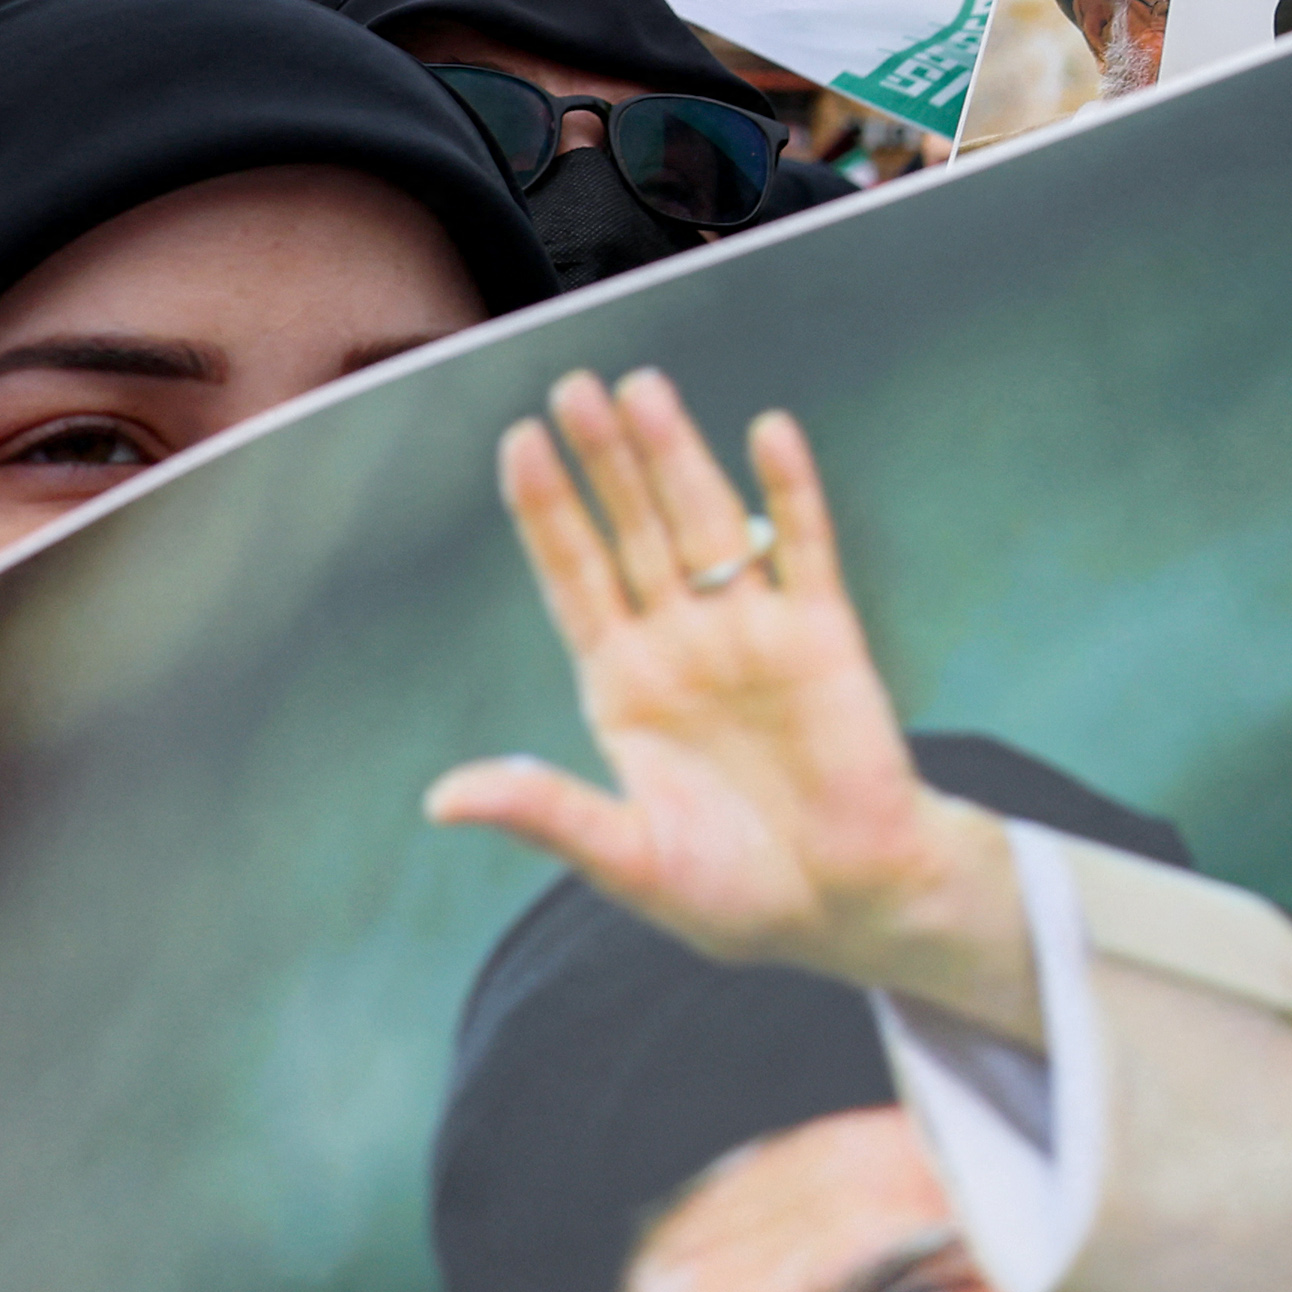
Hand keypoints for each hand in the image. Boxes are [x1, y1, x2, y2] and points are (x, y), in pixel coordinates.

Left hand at [422, 373, 1033, 1038]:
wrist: (846, 904)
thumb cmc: (733, 894)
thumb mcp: (626, 859)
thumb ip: (546, 813)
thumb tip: (445, 797)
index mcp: (622, 689)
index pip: (573, 577)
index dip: (547, 512)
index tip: (517, 443)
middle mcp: (681, 644)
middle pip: (632, 531)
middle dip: (604, 461)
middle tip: (575, 387)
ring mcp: (752, 633)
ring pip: (705, 523)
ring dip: (677, 457)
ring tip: (645, 389)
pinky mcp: (823, 637)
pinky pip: (804, 547)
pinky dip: (789, 491)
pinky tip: (768, 433)